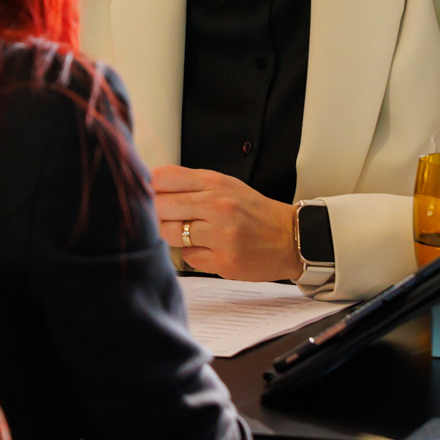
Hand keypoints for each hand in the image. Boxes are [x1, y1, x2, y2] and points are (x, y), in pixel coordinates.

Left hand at [152, 165, 302, 281]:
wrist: (290, 237)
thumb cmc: (253, 211)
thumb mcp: (225, 185)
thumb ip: (191, 184)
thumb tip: (152, 187)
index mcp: (215, 183)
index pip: (162, 178)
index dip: (149, 187)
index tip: (149, 194)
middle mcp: (217, 206)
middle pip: (160, 207)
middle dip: (157, 214)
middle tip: (166, 218)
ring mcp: (221, 235)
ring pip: (170, 235)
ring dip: (174, 236)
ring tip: (190, 234)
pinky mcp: (224, 262)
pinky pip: (188, 258)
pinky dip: (193, 254)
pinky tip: (209, 248)